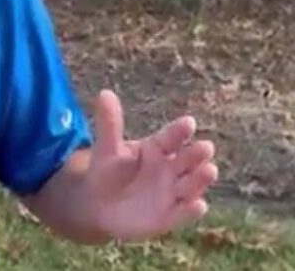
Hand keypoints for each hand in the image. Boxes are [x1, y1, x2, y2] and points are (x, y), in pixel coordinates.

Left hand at [85, 90, 217, 241]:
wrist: (99, 205)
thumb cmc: (108, 171)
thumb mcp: (108, 148)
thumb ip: (109, 124)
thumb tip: (104, 93)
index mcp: (157, 147)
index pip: (172, 136)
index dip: (180, 130)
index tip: (189, 122)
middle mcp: (170, 167)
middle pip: (188, 159)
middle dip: (197, 153)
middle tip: (206, 147)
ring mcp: (172, 192)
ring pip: (191, 184)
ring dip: (201, 178)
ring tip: (209, 170)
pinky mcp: (169, 215)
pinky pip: (183, 213)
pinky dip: (191, 210)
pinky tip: (199, 205)